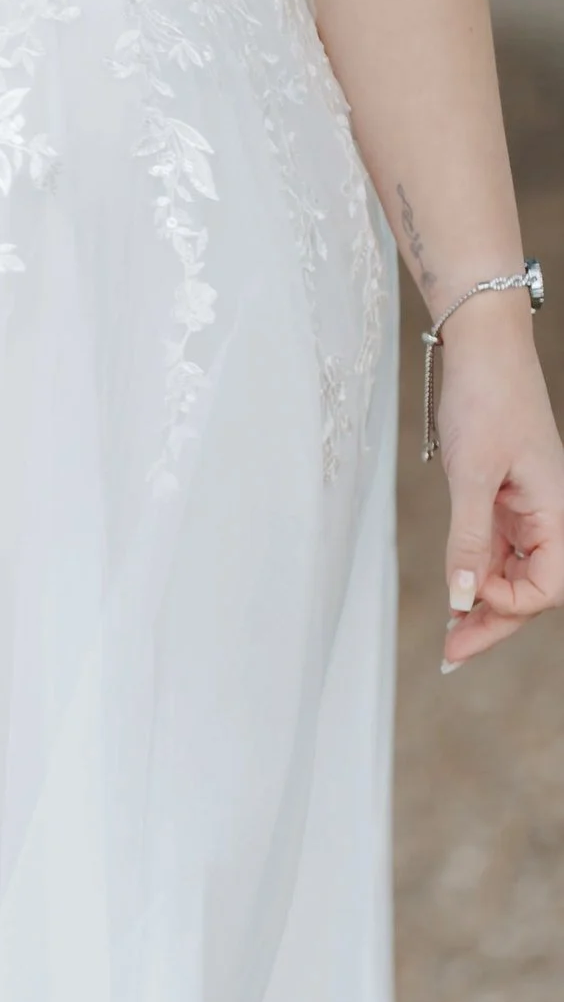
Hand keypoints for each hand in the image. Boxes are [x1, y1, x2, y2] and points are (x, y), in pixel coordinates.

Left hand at [434, 302, 563, 671]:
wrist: (480, 344)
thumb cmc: (486, 397)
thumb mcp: (471, 473)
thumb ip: (469, 540)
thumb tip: (464, 599)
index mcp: (561, 512)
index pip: (547, 586)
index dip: (509, 602)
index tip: (467, 597)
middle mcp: (552, 515)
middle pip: (530, 588)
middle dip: (493, 622)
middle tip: (450, 657)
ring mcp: (529, 508)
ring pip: (512, 571)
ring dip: (482, 602)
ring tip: (449, 638)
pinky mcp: (506, 497)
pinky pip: (497, 548)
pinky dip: (476, 571)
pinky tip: (457, 596)